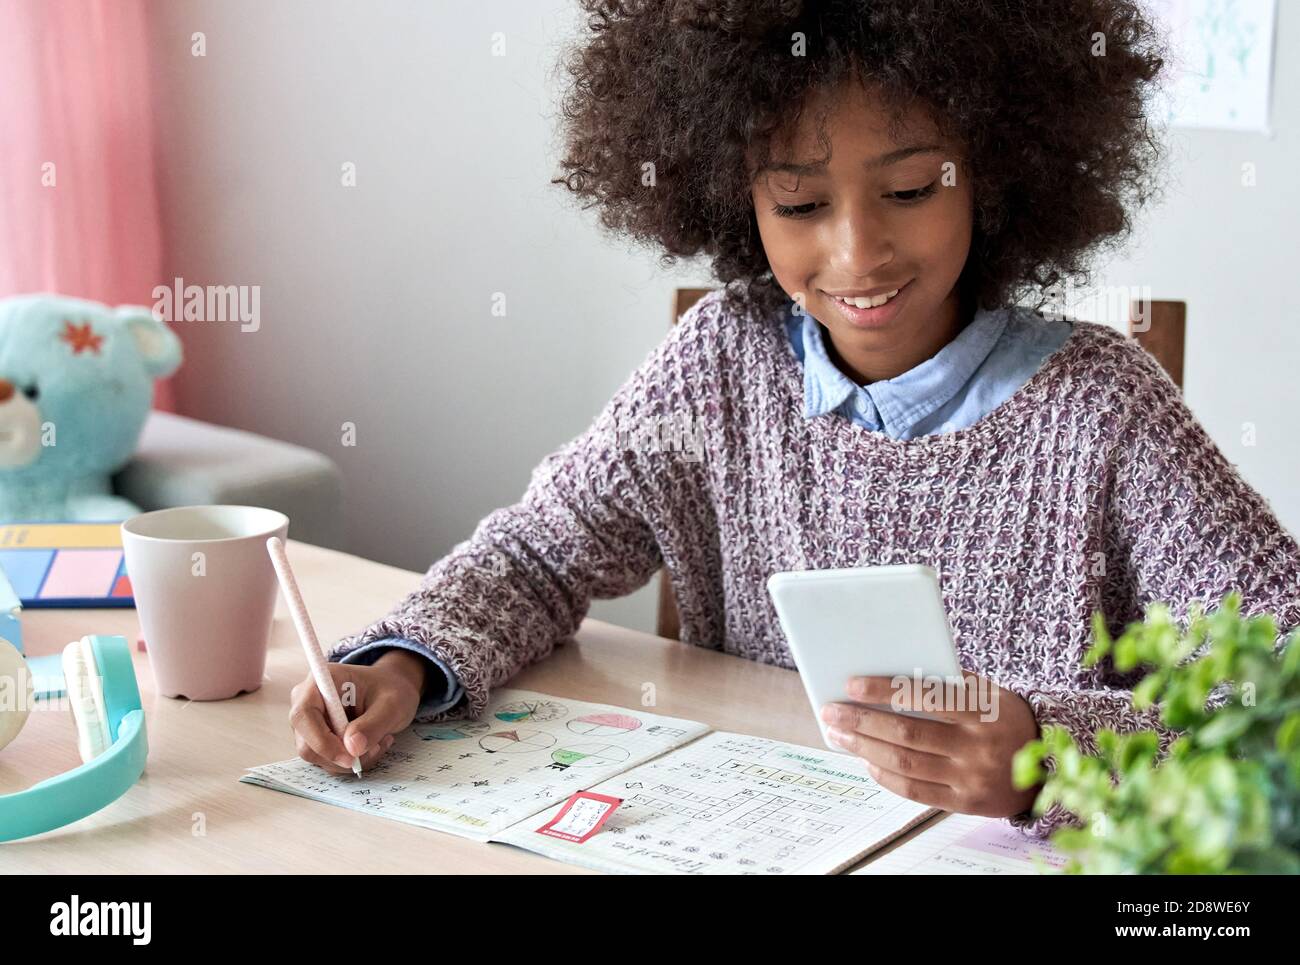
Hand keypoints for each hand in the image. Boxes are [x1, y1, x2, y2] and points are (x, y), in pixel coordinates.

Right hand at [289, 651, 426, 773]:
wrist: (391, 689)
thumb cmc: (390, 689)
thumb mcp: (392, 704)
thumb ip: (373, 724)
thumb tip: (352, 748)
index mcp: (321, 681)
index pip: (304, 715)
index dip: (322, 741)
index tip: (350, 756)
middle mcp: (307, 702)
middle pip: (307, 743)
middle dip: (341, 755)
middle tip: (374, 748)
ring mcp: (310, 723)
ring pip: (318, 757)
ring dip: (350, 759)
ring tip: (378, 742)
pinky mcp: (317, 739)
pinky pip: (328, 760)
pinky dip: (351, 760)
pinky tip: (372, 745)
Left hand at [819, 670, 1042, 817]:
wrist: (1047, 766)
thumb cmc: (1002, 717)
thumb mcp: (985, 692)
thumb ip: (944, 683)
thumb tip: (886, 676)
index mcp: (983, 710)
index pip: (925, 696)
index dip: (884, 690)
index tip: (851, 685)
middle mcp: (978, 746)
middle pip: (907, 733)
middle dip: (862, 721)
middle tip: (831, 712)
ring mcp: (971, 778)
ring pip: (905, 763)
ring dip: (864, 747)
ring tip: (839, 734)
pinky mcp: (965, 802)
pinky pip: (915, 791)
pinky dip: (884, 775)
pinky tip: (865, 759)